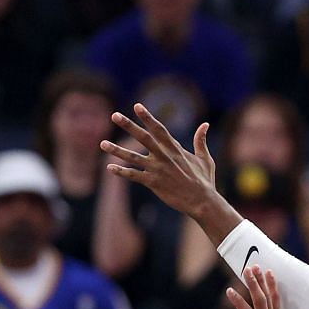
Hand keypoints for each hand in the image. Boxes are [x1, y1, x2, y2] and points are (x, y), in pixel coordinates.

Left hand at [103, 105, 220, 218]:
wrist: (202, 202)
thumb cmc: (205, 181)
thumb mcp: (205, 159)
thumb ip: (201, 141)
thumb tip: (205, 124)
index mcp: (176, 149)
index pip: (159, 129)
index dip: (147, 117)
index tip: (137, 106)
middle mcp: (165, 157)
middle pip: (144, 138)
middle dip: (129, 125)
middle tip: (114, 115)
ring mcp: (158, 170)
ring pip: (133, 158)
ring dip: (117, 150)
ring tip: (102, 143)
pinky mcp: (154, 183)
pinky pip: (134, 176)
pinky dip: (121, 172)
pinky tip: (109, 167)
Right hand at [218, 266, 291, 308]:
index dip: (238, 302)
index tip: (229, 290)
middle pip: (260, 301)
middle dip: (253, 284)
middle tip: (246, 269)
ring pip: (269, 297)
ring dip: (262, 281)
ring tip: (256, 267)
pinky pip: (276, 300)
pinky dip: (273, 287)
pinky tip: (269, 274)